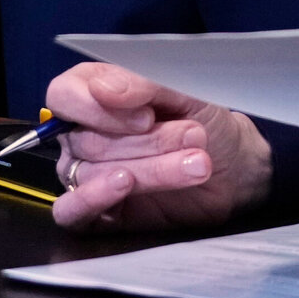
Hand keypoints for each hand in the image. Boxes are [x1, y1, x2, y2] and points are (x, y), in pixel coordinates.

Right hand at [47, 62, 272, 232]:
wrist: (233, 168)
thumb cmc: (206, 121)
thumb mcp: (186, 92)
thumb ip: (146, 84)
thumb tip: (103, 88)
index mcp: (97, 95)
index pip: (65, 93)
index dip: (97, 105)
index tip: (146, 116)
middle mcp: (82, 134)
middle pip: (87, 138)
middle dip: (147, 140)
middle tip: (193, 136)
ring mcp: (85, 174)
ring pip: (93, 172)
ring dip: (150, 167)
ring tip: (196, 162)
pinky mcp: (95, 213)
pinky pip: (71, 211)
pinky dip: (94, 197)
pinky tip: (126, 183)